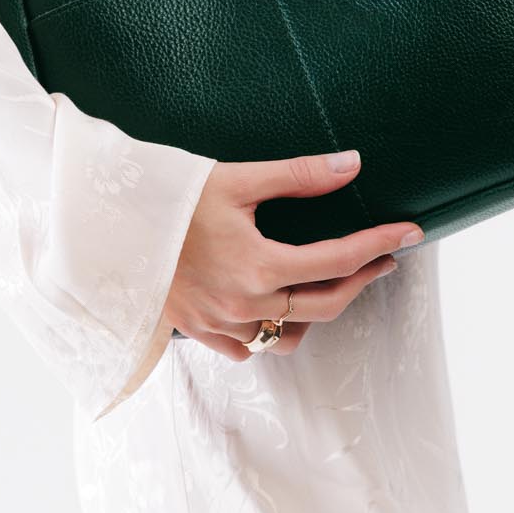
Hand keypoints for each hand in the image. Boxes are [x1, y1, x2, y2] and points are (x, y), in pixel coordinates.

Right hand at [163, 149, 423, 360]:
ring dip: (316, 312)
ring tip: (331, 283)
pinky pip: (249, 347)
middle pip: (324, 305)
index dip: (378, 245)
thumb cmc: (168, 196)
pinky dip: (270, 332)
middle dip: (361, 280)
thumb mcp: (237, 178)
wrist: (104, 226)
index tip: (409, 234)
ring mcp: (219, 324)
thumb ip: (298, 175)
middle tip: (383, 258)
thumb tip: (352, 165)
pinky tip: (277, 309)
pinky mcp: (197, 331)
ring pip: (288, 336)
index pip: (337, 261)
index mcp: (259, 267)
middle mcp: (244, 305)